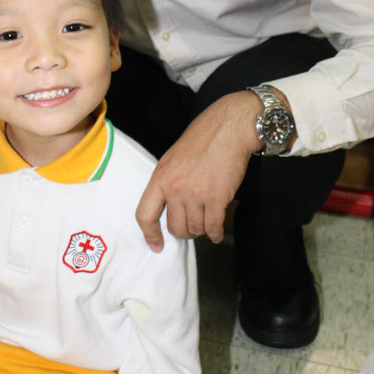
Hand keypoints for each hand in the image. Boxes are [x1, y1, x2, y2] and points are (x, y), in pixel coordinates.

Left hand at [135, 91, 263, 250]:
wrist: (227, 129)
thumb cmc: (201, 139)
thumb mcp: (172, 159)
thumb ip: (166, 183)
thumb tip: (167, 207)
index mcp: (160, 178)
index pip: (145, 214)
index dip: (150, 234)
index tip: (156, 245)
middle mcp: (175, 189)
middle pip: (174, 227)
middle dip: (183, 231)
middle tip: (190, 226)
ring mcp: (196, 195)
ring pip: (195, 229)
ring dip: (201, 230)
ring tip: (206, 223)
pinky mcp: (217, 199)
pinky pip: (213, 227)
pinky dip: (215, 233)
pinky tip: (216, 232)